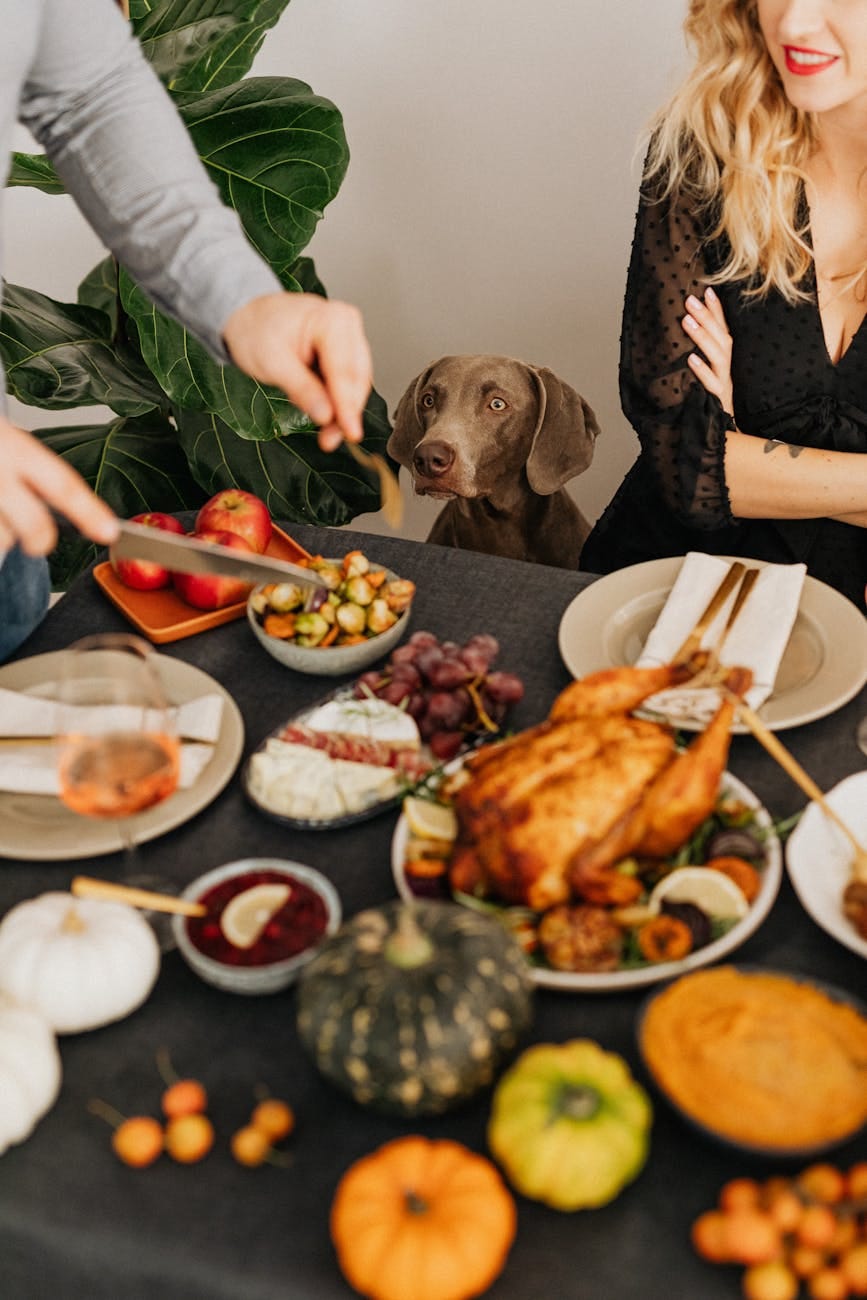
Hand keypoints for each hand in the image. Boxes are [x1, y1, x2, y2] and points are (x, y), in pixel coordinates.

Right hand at [0, 418, 117, 555]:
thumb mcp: (10, 446)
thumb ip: (33, 474)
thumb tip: (73, 515)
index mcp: (16, 448)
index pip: (62, 484)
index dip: (89, 511)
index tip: (109, 532)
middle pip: (32, 526)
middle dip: (39, 540)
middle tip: (37, 542)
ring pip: (2, 539)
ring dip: (0, 536)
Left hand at [222, 293, 373, 452]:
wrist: (249, 318)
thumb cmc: (256, 330)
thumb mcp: (272, 362)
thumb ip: (302, 389)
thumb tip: (326, 415)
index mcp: (332, 320)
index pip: (345, 371)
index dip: (347, 406)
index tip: (349, 432)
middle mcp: (347, 325)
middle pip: (356, 379)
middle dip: (346, 412)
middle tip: (331, 439)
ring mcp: (349, 338)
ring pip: (357, 384)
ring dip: (344, 412)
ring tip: (327, 434)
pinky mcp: (346, 353)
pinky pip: (349, 383)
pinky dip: (340, 403)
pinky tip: (328, 417)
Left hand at [682, 287, 734, 417]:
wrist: (720, 437)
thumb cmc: (707, 404)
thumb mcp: (704, 378)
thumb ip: (698, 358)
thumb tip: (681, 336)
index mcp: (724, 362)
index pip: (723, 331)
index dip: (717, 311)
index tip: (707, 290)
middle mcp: (727, 370)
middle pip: (722, 339)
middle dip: (707, 317)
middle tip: (689, 299)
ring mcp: (724, 385)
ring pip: (719, 357)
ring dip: (703, 337)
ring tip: (687, 321)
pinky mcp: (719, 402)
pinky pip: (712, 385)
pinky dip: (702, 371)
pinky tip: (690, 359)